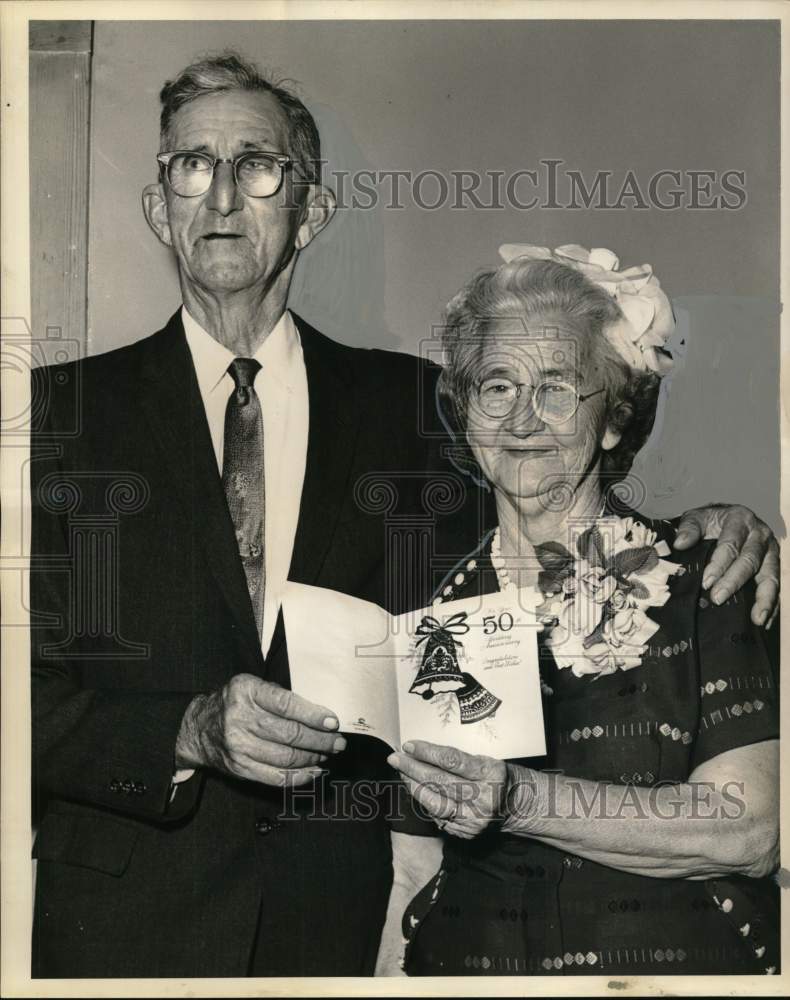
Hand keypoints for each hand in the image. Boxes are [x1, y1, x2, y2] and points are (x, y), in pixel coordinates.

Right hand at [175, 674, 345, 785]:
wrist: (199, 727)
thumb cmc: (235, 703)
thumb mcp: (251, 686)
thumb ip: (280, 696)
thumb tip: (320, 715)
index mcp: (246, 691)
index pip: (286, 704)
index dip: (313, 715)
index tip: (333, 722)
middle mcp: (240, 718)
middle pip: (289, 734)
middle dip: (320, 740)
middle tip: (338, 742)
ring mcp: (238, 746)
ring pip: (285, 757)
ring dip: (313, 758)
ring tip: (327, 754)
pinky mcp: (239, 767)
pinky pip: (275, 777)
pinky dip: (299, 776)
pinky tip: (313, 771)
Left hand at [388, 740, 506, 839]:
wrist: (514, 805)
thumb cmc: (494, 776)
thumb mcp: (485, 759)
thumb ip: (458, 758)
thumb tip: (420, 752)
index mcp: (491, 773)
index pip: (452, 761)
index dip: (427, 752)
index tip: (409, 745)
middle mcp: (484, 798)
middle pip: (440, 782)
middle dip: (413, 769)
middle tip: (396, 758)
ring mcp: (475, 818)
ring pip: (435, 803)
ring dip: (414, 786)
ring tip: (402, 773)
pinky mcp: (466, 832)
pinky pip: (438, 816)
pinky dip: (424, 802)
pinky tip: (416, 790)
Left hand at [674, 504, 779, 626]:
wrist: (726, 519)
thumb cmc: (709, 521)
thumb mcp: (696, 518)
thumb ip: (688, 528)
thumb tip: (680, 544)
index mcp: (740, 519)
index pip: (731, 543)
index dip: (719, 564)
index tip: (706, 582)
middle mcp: (760, 534)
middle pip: (750, 560)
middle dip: (734, 581)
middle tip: (717, 599)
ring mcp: (770, 551)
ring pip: (770, 576)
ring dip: (764, 599)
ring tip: (756, 619)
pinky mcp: (774, 566)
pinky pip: (775, 587)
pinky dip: (772, 605)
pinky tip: (764, 621)